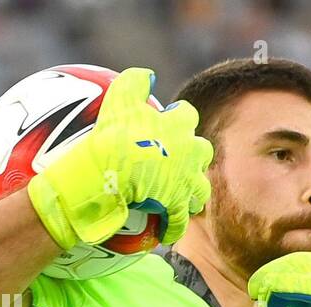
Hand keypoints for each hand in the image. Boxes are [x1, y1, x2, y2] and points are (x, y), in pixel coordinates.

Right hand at [28, 66, 212, 248]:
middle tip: (176, 158)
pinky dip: (173, 223)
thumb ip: (135, 82)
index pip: (187, 115)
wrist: (108, 175)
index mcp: (179, 126)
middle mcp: (190, 154)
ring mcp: (186, 182)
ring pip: (200, 186)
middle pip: (202, 150)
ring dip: (190, 188)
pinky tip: (166, 226)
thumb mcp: (120, 100)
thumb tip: (149, 75)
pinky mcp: (177, 207)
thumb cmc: (113, 136)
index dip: (178, 117)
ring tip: (177, 191)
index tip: (168, 120)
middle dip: (193, 153)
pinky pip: (180, 219)